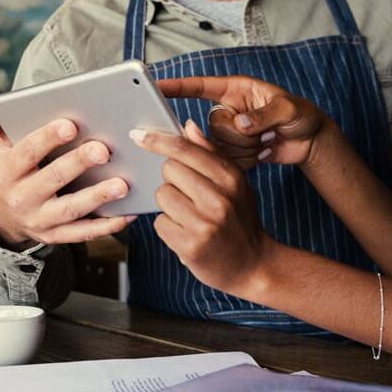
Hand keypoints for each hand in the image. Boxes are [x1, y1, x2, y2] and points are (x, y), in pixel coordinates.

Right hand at [0, 83, 134, 247]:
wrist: (2, 217)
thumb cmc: (3, 171)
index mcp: (5, 172)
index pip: (26, 153)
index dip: (47, 138)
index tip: (70, 124)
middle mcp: (22, 197)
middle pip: (53, 180)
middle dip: (78, 164)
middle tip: (104, 149)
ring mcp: (39, 219)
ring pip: (71, 209)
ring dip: (97, 197)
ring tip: (122, 184)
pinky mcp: (56, 235)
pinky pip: (82, 233)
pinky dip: (106, 226)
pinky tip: (127, 214)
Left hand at [137, 120, 273, 296]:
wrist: (254, 265)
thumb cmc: (240, 219)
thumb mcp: (235, 183)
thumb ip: (210, 153)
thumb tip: (187, 126)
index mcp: (230, 177)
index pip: (185, 150)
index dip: (158, 140)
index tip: (138, 135)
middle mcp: (219, 198)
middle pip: (169, 170)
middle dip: (173, 180)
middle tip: (190, 195)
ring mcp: (205, 223)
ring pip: (162, 196)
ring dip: (169, 205)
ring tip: (190, 216)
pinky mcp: (190, 246)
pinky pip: (160, 223)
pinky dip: (169, 228)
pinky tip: (187, 233)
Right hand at [157, 75, 335, 170]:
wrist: (310, 142)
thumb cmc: (302, 115)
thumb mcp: (288, 109)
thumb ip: (263, 115)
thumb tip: (240, 124)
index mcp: (236, 90)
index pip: (200, 87)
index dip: (177, 87)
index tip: (155, 87)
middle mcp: (228, 110)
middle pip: (211, 126)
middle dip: (239, 135)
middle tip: (265, 132)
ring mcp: (229, 133)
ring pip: (218, 147)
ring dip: (246, 149)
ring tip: (267, 140)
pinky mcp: (233, 152)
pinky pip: (227, 162)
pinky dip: (248, 161)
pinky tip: (264, 152)